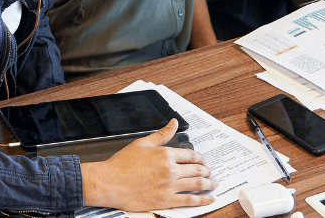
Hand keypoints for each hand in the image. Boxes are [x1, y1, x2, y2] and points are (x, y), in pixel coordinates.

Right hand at [81, 119, 214, 211]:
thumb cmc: (122, 164)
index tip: (203, 161)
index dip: (201, 159)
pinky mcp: (165, 201)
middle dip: (207, 171)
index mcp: (165, 154)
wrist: (110, 183)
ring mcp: (169, 186)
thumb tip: (173, 123)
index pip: (191, 155)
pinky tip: (209, 199)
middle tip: (210, 173)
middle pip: (197, 170)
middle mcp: (170, 170)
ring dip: (209, 184)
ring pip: (197, 184)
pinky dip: (202, 200)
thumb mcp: (142, 143)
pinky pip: (189, 201)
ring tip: (214, 184)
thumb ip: (161, 134)